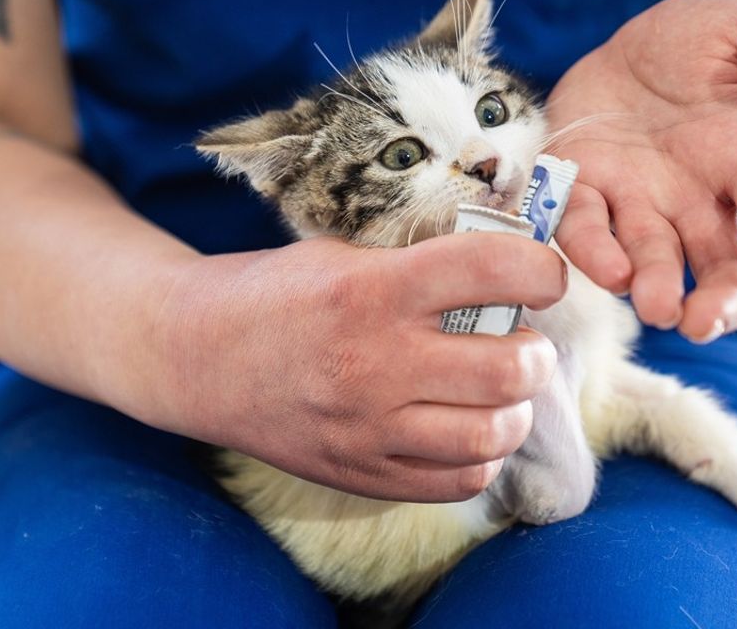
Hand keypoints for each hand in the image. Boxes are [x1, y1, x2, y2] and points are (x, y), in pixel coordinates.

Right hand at [153, 234, 565, 502]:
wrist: (193, 354)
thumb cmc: (274, 293)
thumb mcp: (340, 255)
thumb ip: (418, 265)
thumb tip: (506, 273)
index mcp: (371, 289)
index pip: (491, 270)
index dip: (540, 269)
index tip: (543, 276)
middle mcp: (373, 361)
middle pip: (509, 368)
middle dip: (535, 351)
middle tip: (522, 340)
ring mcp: (366, 427)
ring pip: (492, 434)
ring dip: (515, 410)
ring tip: (501, 390)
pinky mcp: (358, 472)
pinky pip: (457, 480)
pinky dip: (480, 456)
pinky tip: (467, 428)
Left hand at [549, 0, 736, 341]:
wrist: (636, 48)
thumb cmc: (708, 44)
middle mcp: (697, 200)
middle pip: (719, 266)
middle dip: (716, 301)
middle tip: (703, 323)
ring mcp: (638, 202)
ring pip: (650, 260)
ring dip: (652, 287)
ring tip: (654, 306)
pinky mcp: (582, 188)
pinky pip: (582, 226)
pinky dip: (589, 248)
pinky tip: (601, 268)